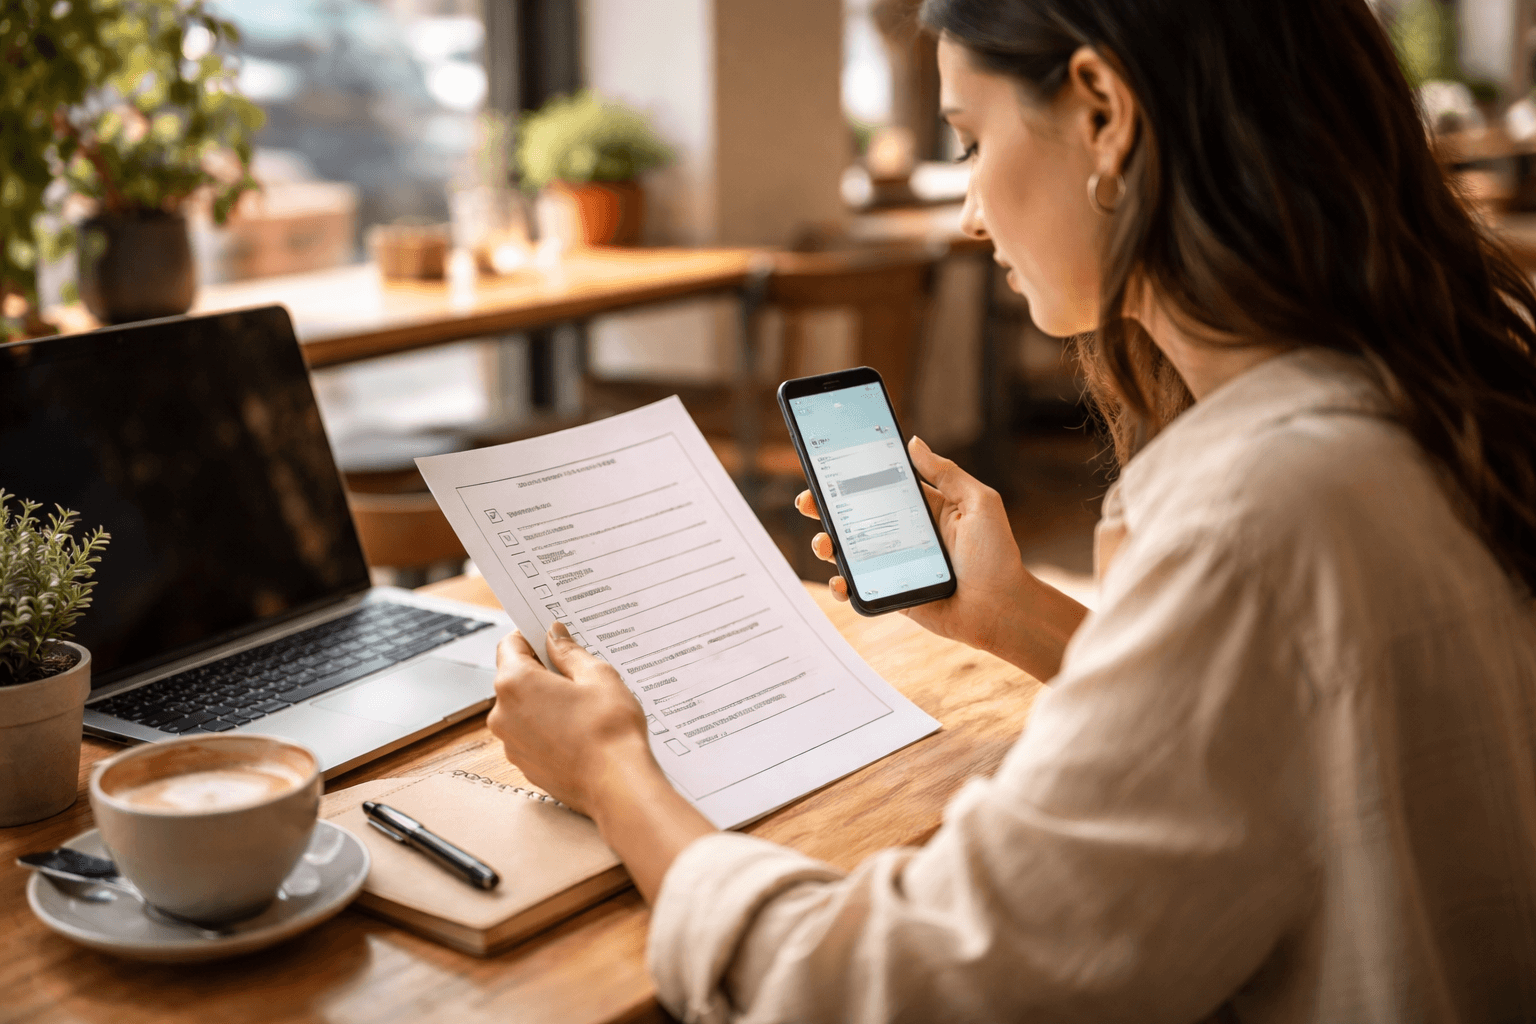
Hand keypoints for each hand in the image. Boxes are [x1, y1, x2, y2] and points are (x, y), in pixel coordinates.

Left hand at [487, 621, 716, 902]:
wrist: (617, 785)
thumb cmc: (609, 729)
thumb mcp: (597, 675)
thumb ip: (569, 652)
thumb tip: (554, 636)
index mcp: (515, 683)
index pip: (510, 644)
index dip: (532, 636)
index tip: (552, 637)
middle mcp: (502, 714)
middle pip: (514, 678)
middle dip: (542, 671)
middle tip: (578, 671)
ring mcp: (511, 743)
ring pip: (522, 708)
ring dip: (545, 701)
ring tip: (583, 704)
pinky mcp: (524, 765)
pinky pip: (530, 734)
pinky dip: (547, 727)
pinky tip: (579, 729)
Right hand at [798, 436, 1086, 678]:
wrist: (1002, 610)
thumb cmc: (997, 555)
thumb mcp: (978, 503)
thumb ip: (946, 473)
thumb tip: (913, 443)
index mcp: (923, 508)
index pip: (879, 486)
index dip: (851, 477)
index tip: (826, 466)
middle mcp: (904, 534)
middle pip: (855, 516)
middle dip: (825, 507)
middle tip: (807, 502)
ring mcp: (894, 564)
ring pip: (849, 551)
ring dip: (827, 544)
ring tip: (824, 542)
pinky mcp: (891, 592)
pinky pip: (858, 587)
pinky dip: (841, 584)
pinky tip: (838, 579)